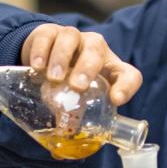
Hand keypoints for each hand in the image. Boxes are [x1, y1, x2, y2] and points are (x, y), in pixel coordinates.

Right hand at [21, 24, 141, 105]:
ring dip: (62, 58)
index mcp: (110, 69)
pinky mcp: (49, 32)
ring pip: (71, 38)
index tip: (115, 100)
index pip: (129, 74)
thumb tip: (64, 135)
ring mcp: (72, 37)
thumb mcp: (78, 97)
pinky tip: (37, 67)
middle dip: (88, 67)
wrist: (47, 55)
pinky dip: (41, 50)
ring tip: (54, 78)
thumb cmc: (70, 80)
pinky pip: (47, 35)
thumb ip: (76, 114)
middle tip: (77, 86)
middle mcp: (94, 48)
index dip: (127, 86)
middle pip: (96, 50)